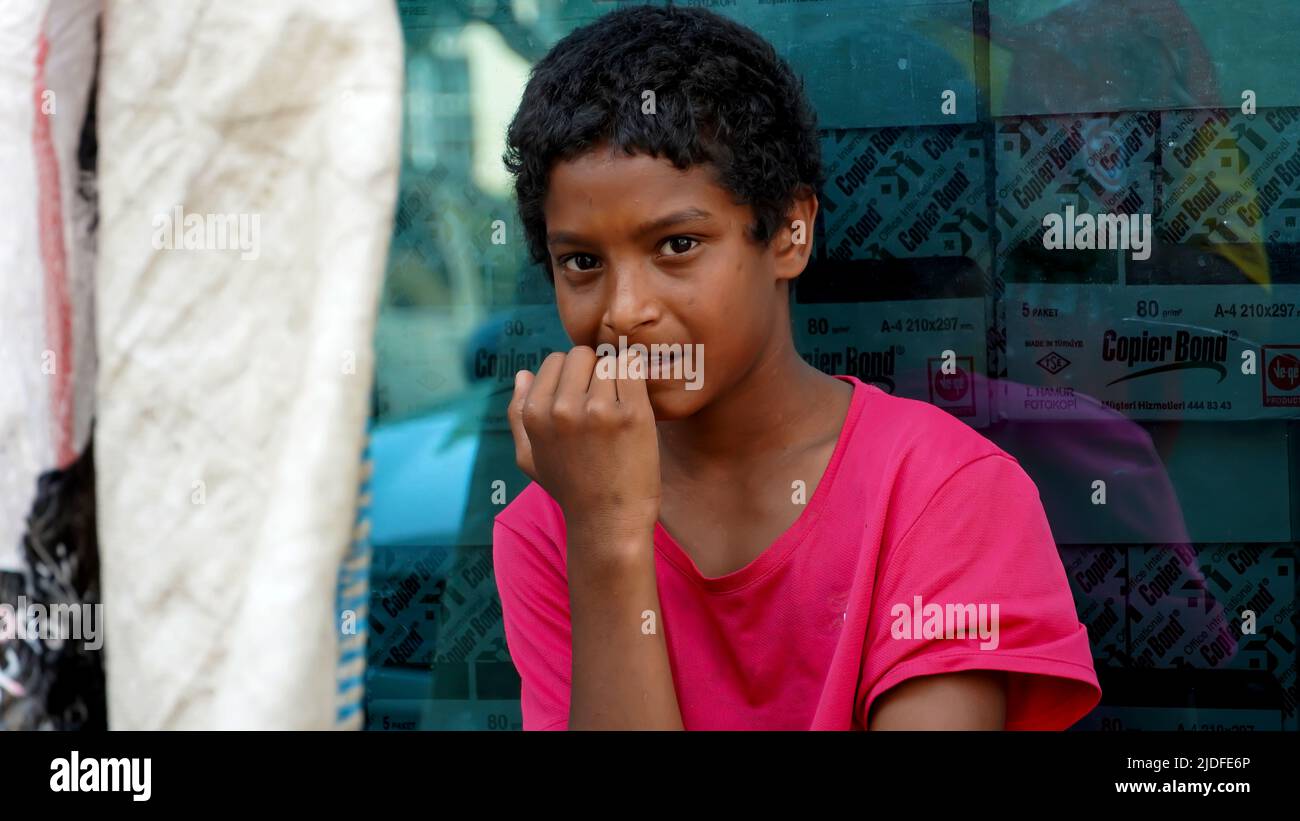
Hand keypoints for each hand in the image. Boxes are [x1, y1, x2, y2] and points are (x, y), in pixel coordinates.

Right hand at [508, 345, 660, 544]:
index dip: (571, 377)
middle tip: (603, 401)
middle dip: (593, 371)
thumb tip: (522, 373)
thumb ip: (518, 414)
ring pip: (609, 361)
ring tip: (619, 408)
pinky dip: (637, 378)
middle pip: (582, 355)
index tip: (582, 400)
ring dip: (617, 378)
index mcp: (535, 414)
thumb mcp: (529, 458)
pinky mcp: (632, 414)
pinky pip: (633, 368)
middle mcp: (563, 408)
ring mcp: (598, 410)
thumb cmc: (570, 488)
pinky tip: (635, 401)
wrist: (609, 521)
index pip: (555, 361)